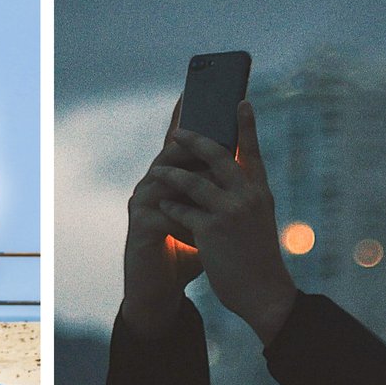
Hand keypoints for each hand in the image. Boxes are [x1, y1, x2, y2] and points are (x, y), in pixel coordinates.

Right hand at [121, 100, 205, 336]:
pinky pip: (164, 212)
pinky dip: (184, 212)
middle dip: (193, 135)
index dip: (190, 117)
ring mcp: (143, 204)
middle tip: (218, 120)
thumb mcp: (209, 217)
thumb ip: (218, 192)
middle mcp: (152, 184)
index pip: (180, 141)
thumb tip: (245, 161)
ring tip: (213, 165)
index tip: (206, 94)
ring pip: (166, 176)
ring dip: (190, 171)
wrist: (161, 289)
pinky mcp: (140, 227)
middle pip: (172, 150)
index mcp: (168, 178)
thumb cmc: (187, 253)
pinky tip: (202, 213)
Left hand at [149, 103, 297, 345]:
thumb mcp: (259, 222)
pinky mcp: (212, 231)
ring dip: (171, 174)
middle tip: (177, 131)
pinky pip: (184, 211)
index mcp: (261, 192)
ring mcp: (230, 212)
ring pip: (194, 181)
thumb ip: (246, 198)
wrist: (264, 293)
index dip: (246, 126)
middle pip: (218, 155)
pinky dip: (171, 207)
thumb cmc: (258, 260)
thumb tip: (228, 178)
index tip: (240, 102)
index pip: (252, 152)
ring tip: (155, 170)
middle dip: (195, 140)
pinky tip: (161, 205)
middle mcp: (247, 196)